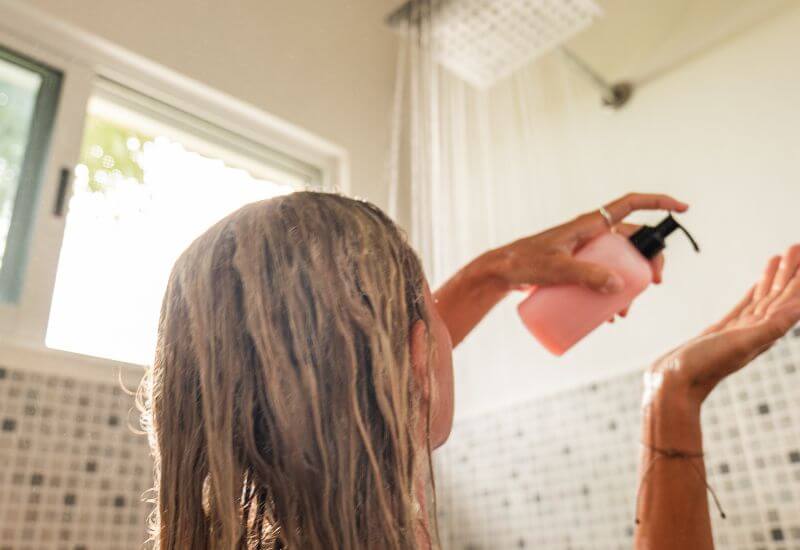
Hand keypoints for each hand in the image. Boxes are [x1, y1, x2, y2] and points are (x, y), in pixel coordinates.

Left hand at [487, 193, 688, 296]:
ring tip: (625, 311)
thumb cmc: (525, 264)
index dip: (658, 202)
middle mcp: (591, 235)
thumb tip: (619, 287)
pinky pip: (603, 277)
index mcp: (590, 224)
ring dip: (629, 285)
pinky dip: (611, 294)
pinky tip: (611, 314)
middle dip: (649, 261)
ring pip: (619, 264)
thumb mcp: (556, 269)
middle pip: (632, 241)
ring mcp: (585, 252)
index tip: (683, 209)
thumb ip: (586, 275)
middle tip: (654, 284)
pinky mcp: (577, 268)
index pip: (630, 204)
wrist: (501, 273)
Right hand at [648, 245, 799, 408]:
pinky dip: (753, 293)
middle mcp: (756, 331)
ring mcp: (738, 331)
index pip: (788, 300)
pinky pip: (744, 307)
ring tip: (779, 257)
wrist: (673, 385)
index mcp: (764, 333)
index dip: (797, 278)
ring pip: (762, 299)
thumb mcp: (740, 344)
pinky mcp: (720, 332)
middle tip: (795, 247)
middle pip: (778, 295)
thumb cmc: (704, 368)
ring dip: (772, 279)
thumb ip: (770, 327)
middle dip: (789, 272)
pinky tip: (756, 285)